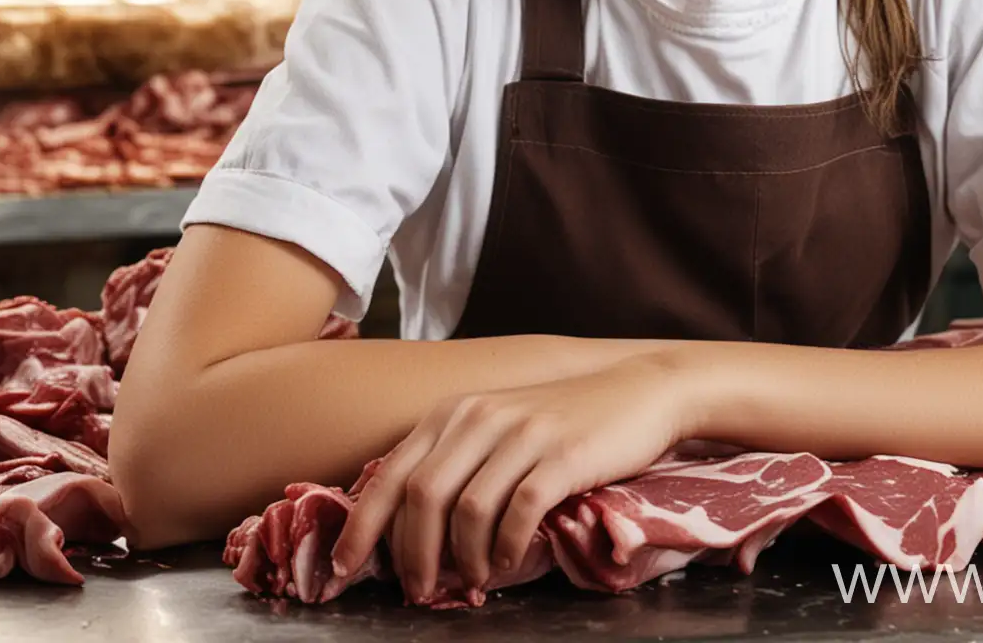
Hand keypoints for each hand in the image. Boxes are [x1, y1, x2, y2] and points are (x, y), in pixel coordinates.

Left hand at [330, 351, 698, 603]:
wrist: (638, 392)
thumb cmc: (563, 419)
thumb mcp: (498, 427)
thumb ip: (454, 460)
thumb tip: (407, 526)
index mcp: (455, 412)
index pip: (392, 474)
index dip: (362, 526)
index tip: (344, 568)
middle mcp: (480, 416)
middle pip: (422, 497)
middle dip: (411, 555)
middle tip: (418, 591)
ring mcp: (522, 434)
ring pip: (467, 509)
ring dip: (463, 559)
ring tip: (472, 582)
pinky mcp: (562, 454)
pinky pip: (518, 512)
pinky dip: (507, 548)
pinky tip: (508, 564)